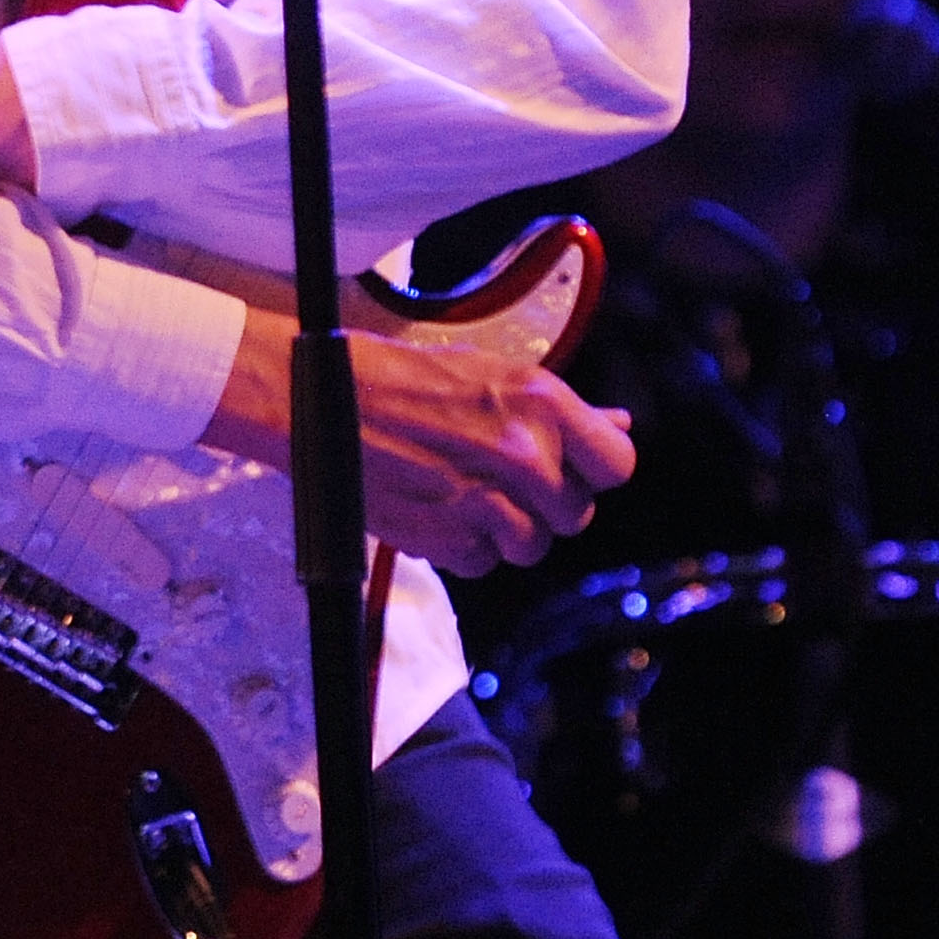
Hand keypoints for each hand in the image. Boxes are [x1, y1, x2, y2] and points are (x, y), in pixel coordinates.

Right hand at [200, 314, 634, 576]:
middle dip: (546, 503)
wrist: (320, 400)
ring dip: (508, 530)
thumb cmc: (404, 377)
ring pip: (533, 546)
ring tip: (469, 492)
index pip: (618, 464)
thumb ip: (560, 411)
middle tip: (505, 477)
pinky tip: (441, 510)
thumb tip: (618, 423)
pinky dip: (467, 548)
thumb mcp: (493, 374)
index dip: (598, 470)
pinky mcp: (446, 540)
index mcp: (540, 401)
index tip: (576, 468)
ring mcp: (485, 501)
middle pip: (576, 514)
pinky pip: (484, 564)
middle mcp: (522, 454)